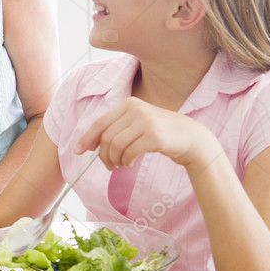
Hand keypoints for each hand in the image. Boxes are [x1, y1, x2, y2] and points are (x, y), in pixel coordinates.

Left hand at [76, 97, 219, 170]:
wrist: (191, 137)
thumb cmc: (159, 133)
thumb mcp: (137, 124)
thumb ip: (116, 129)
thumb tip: (90, 145)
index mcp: (129, 104)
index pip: (100, 122)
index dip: (87, 138)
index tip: (78, 151)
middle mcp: (136, 109)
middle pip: (107, 137)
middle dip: (103, 155)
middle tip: (109, 166)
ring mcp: (146, 121)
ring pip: (116, 145)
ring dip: (114, 160)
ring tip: (120, 165)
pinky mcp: (155, 136)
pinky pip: (130, 152)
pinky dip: (126, 161)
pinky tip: (129, 164)